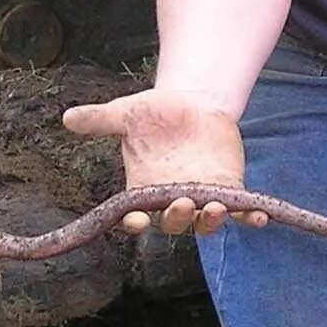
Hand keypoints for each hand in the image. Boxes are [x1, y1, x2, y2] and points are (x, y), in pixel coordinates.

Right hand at [61, 90, 263, 236]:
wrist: (193, 102)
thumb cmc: (154, 113)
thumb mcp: (126, 113)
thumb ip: (100, 120)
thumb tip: (68, 117)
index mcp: (142, 190)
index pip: (135, 217)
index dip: (135, 223)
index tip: (137, 220)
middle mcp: (171, 200)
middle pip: (174, 223)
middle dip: (178, 218)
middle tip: (183, 203)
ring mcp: (202, 198)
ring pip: (206, 222)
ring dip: (212, 221)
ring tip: (218, 208)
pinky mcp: (229, 190)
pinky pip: (240, 213)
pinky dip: (250, 218)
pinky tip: (259, 217)